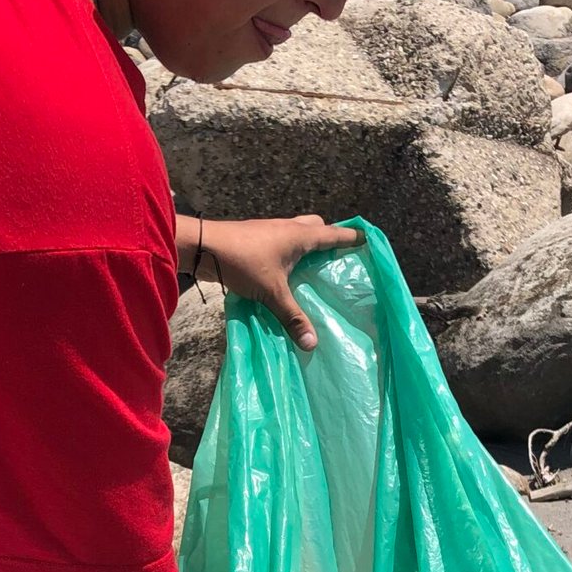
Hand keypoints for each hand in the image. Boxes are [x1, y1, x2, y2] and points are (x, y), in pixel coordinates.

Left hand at [199, 215, 360, 351]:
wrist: (204, 247)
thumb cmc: (243, 262)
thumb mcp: (272, 293)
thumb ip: (293, 317)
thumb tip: (313, 344)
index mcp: (299, 235)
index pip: (334, 234)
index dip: (351, 237)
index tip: (367, 241)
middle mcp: (288, 228)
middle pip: (316, 227)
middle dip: (329, 237)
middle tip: (337, 256)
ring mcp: (270, 231)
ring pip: (297, 233)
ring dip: (307, 245)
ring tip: (314, 266)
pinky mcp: (256, 239)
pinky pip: (282, 242)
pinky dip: (290, 252)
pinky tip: (286, 271)